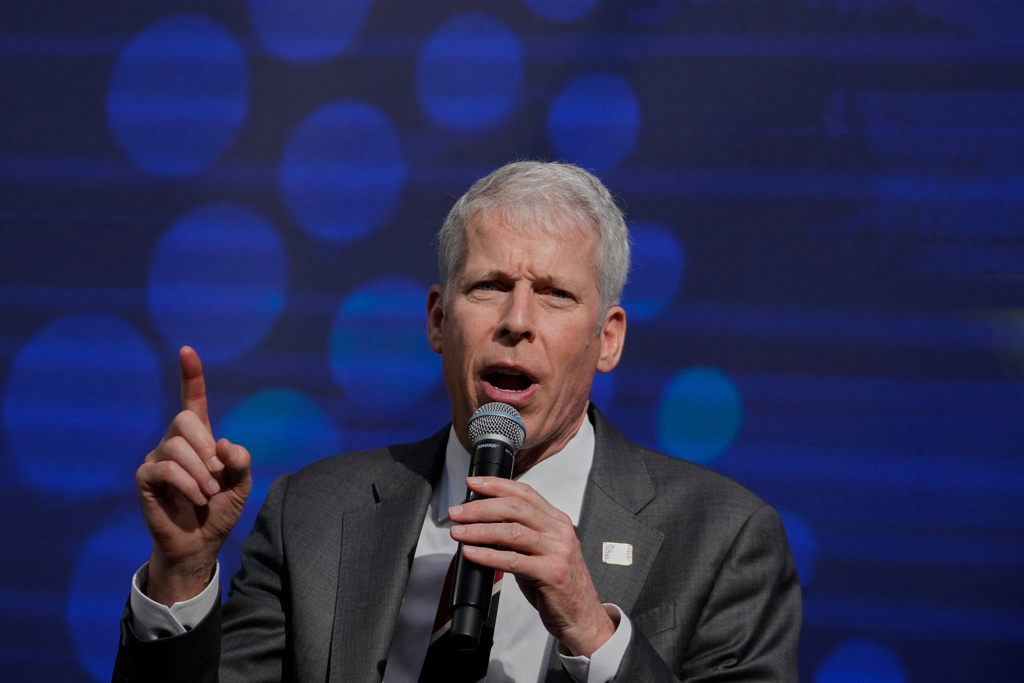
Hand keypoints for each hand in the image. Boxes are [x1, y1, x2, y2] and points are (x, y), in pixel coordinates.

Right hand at [135, 346, 251, 605]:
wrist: (201, 543)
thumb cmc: (219, 510)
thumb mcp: (242, 484)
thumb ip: (240, 461)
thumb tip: (223, 443)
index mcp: (200, 438)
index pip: (193, 400)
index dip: (191, 376)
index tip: (187, 350)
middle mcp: (175, 442)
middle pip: (184, 420)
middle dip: (205, 447)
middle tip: (217, 476)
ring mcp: (157, 459)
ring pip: (176, 446)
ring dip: (200, 472)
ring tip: (208, 493)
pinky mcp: (145, 478)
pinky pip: (165, 468)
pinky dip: (187, 483)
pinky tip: (197, 498)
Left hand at [448, 477, 615, 656]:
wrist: (582, 616)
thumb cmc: (559, 585)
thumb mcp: (543, 551)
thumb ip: (521, 536)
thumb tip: (484, 525)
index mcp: (557, 521)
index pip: (525, 492)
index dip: (496, 485)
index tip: (473, 484)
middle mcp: (559, 531)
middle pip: (515, 507)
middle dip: (480, 507)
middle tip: (457, 512)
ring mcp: (558, 551)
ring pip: (511, 530)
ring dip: (479, 530)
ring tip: (458, 532)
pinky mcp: (552, 573)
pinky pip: (513, 560)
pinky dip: (488, 555)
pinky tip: (471, 554)